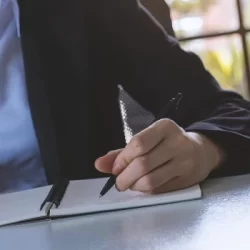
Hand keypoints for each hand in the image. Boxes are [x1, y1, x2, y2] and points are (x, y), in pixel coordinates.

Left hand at [95, 119, 224, 193]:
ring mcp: (184, 161)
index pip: (139, 144)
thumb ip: (122, 152)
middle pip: (143, 164)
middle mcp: (177, 142)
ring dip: (134, 186)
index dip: (123, 159)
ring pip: (151, 180)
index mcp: (165, 127)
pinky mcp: (187, 178)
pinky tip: (143, 186)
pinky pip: (159, 189)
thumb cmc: (168, 143)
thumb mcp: (148, 140)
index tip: (115, 168)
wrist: (200, 151)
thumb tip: (99, 164)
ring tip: (130, 184)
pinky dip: (145, 190)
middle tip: (118, 182)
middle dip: (124, 177)